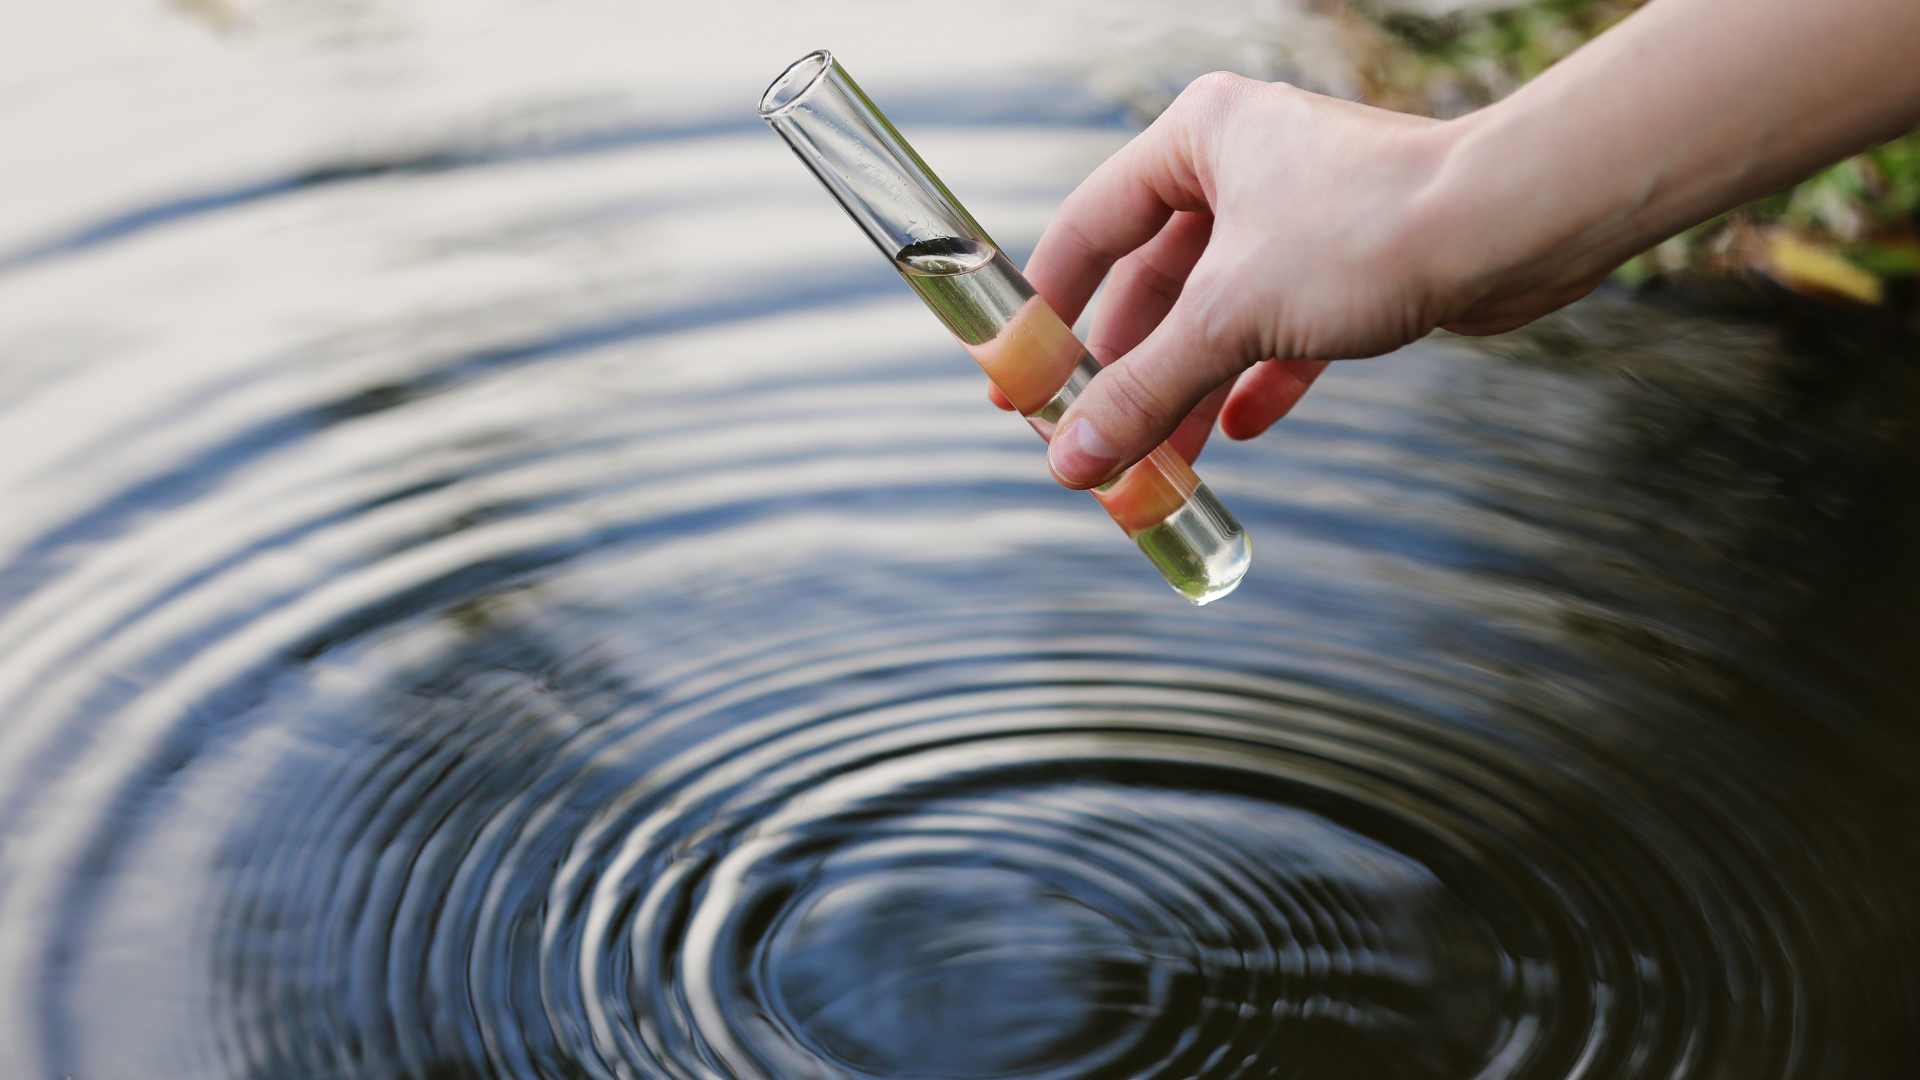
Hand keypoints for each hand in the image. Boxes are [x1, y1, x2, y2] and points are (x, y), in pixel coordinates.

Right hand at [1009, 72, 1602, 488]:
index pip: (1089, 228)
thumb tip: (1071, 462)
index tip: (1017, 380)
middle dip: (1124, 371)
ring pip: (1218, 314)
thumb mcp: (1231, 318)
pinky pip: (1279, 329)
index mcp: (1197, 137)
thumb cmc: (1369, 234)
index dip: (1045, 311)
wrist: (1513, 226)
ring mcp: (1299, 214)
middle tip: (1087, 439)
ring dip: (1185, 391)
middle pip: (1152, 282)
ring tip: (1153, 465)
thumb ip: (1144, 391)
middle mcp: (1244, 164)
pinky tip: (1233, 433)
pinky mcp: (1352, 261)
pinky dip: (1253, 381)